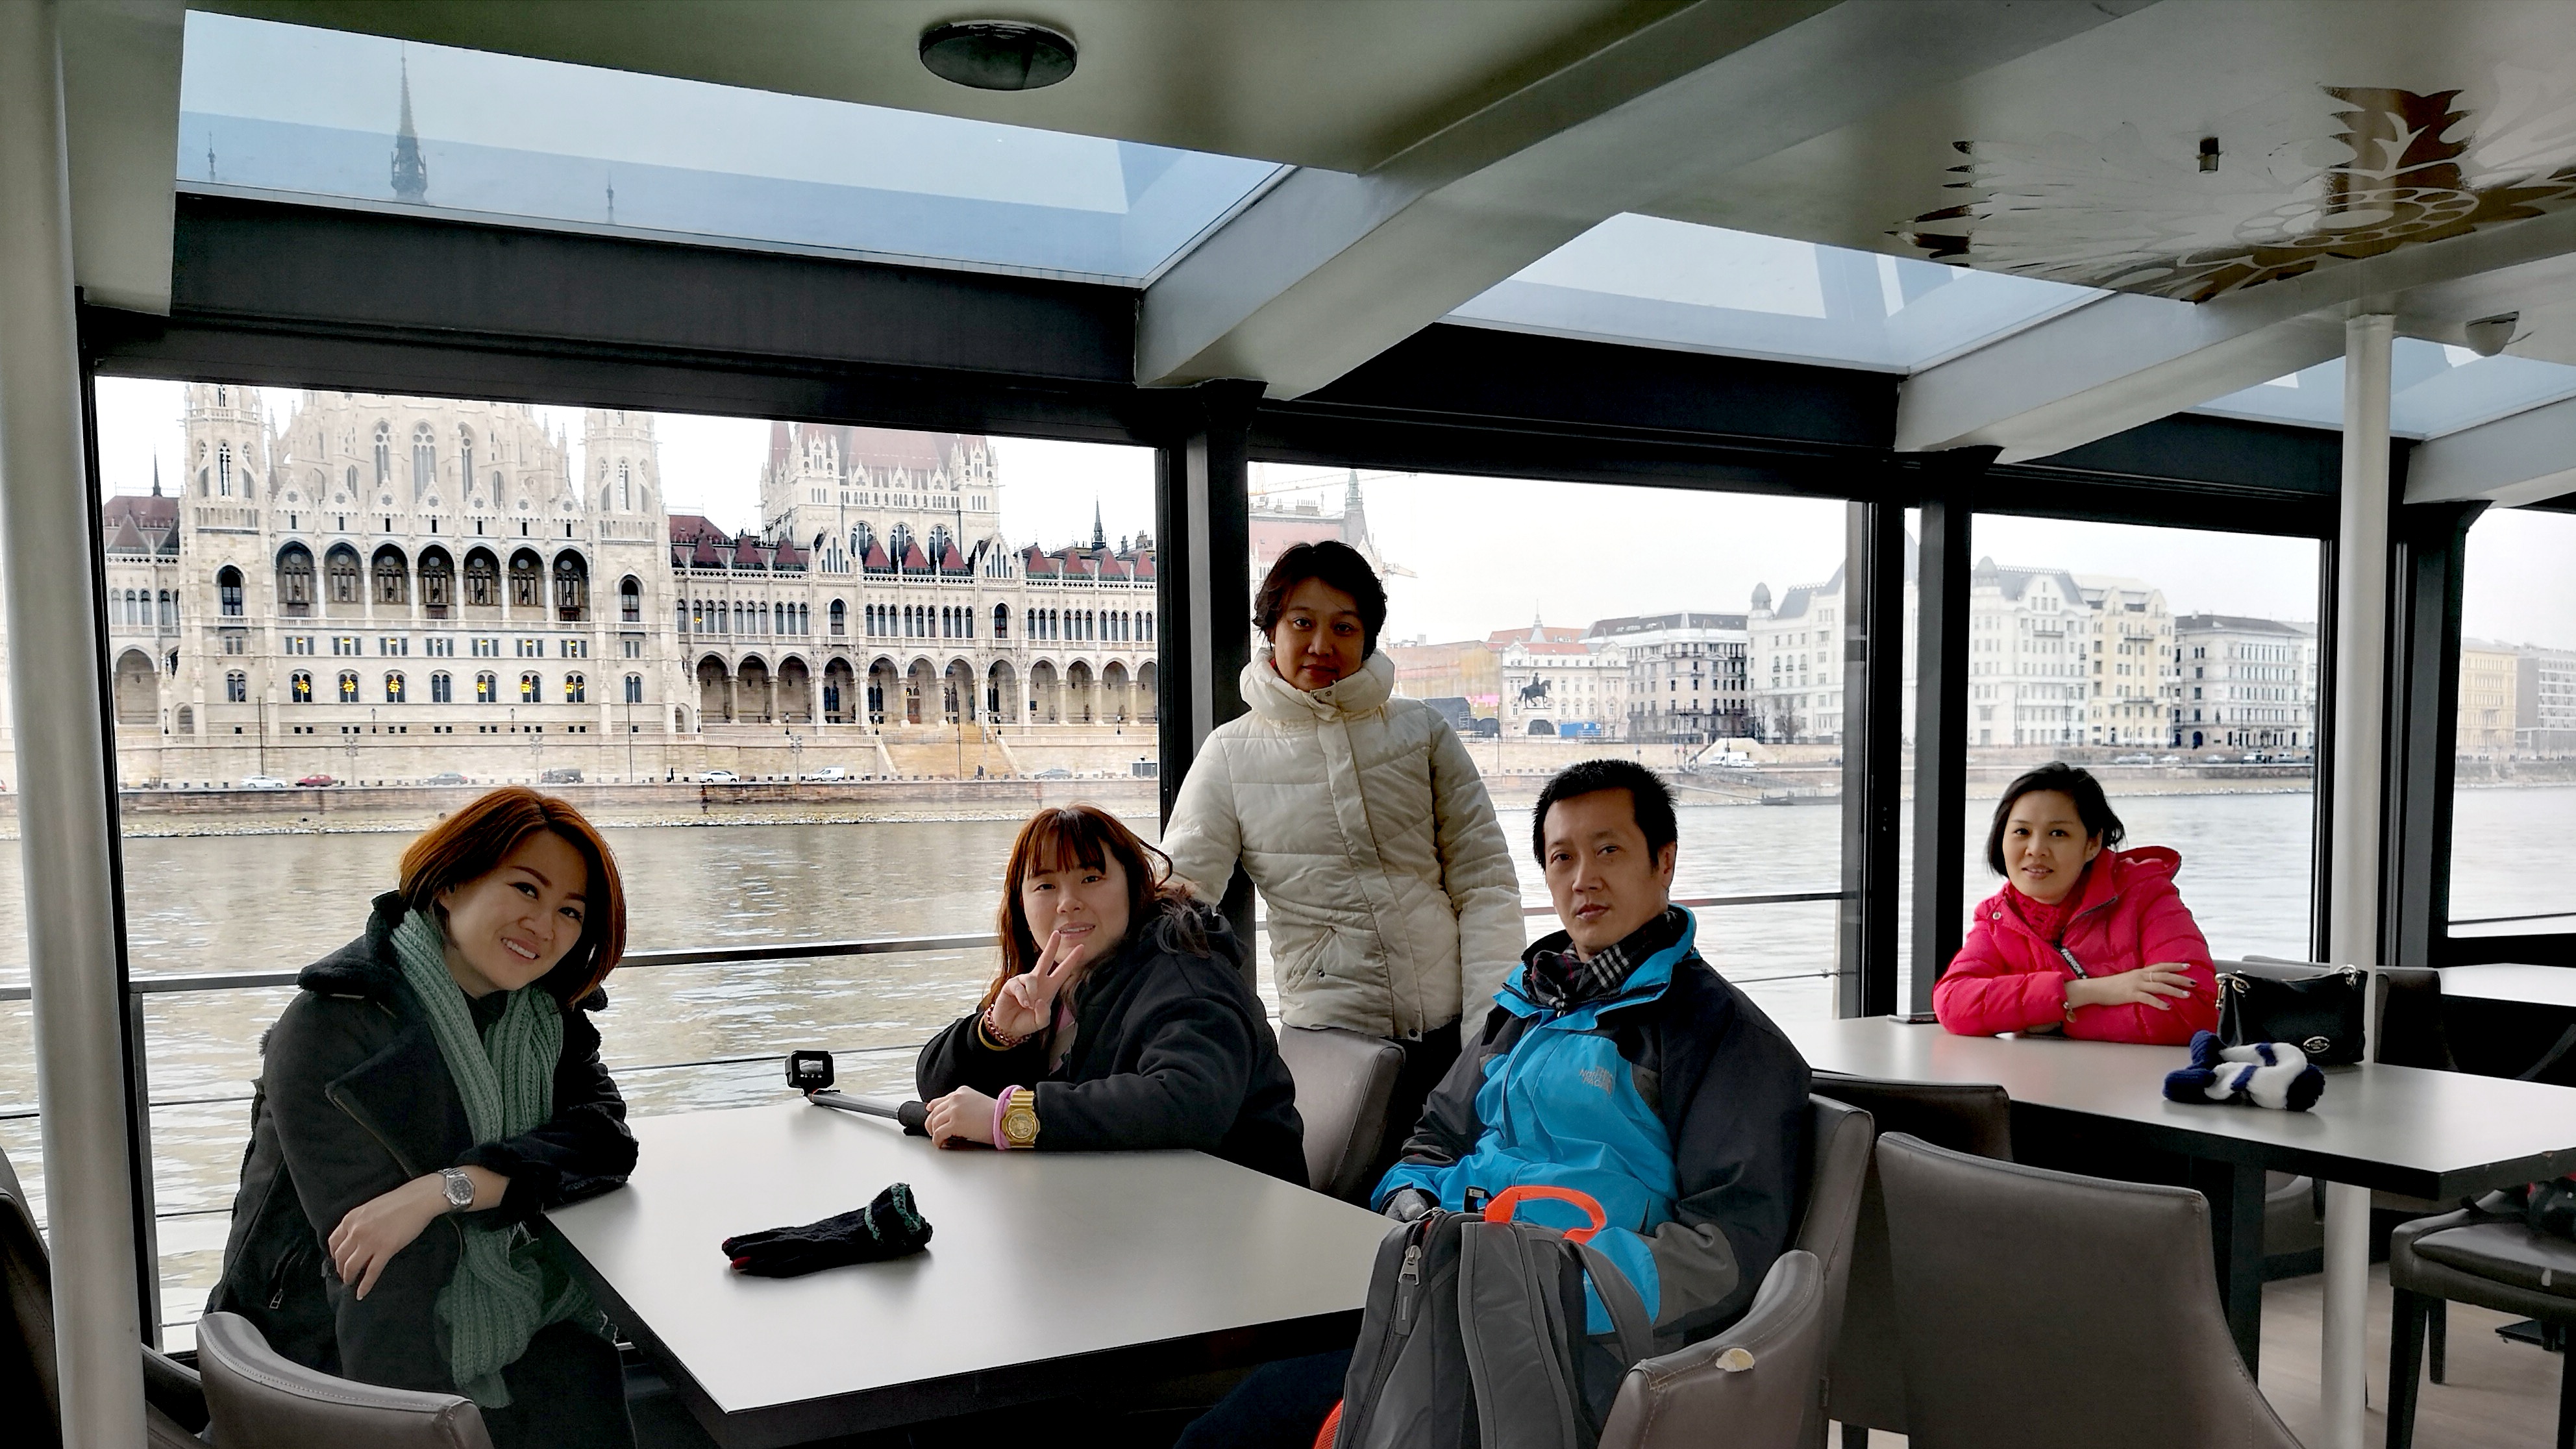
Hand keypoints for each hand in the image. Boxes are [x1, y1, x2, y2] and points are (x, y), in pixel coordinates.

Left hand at [327, 1166, 503, 1299]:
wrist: (419, 1199)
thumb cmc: (398, 1201)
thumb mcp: (369, 1208)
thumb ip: (359, 1222)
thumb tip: (355, 1238)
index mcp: (350, 1218)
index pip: (333, 1242)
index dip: (334, 1255)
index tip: (339, 1261)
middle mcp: (356, 1230)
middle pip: (340, 1257)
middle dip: (341, 1269)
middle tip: (346, 1275)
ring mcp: (370, 1241)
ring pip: (351, 1266)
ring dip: (349, 1277)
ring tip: (351, 1283)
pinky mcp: (386, 1249)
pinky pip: (371, 1272)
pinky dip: (365, 1285)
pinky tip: (361, 1294)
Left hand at [923, 1087, 996, 1147]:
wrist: (1005, 1118)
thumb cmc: (997, 1114)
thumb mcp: (977, 1101)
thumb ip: (963, 1104)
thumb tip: (953, 1116)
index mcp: (961, 1092)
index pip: (940, 1100)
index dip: (933, 1109)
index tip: (930, 1113)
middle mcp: (956, 1099)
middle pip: (934, 1112)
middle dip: (931, 1123)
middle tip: (933, 1131)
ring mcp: (954, 1110)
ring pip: (934, 1122)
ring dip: (934, 1132)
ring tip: (938, 1139)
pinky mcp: (955, 1123)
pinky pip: (939, 1133)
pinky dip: (937, 1140)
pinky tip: (940, 1143)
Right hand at [987, 929, 1085, 1038]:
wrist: (1009, 1027)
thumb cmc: (1026, 1022)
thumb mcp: (1041, 1022)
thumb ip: (1044, 1013)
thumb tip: (1040, 1000)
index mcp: (1049, 988)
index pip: (1062, 971)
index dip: (1071, 960)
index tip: (1081, 948)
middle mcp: (1038, 981)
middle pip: (1045, 959)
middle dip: (1051, 946)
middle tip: (1057, 933)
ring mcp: (1024, 981)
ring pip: (1032, 978)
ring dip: (1032, 993)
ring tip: (1029, 1005)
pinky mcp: (1011, 985)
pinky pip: (1019, 986)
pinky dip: (1023, 997)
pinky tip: (1023, 1004)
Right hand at [2067, 962, 2198, 1012]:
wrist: (2096, 989)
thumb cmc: (2111, 986)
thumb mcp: (2128, 979)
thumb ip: (2141, 980)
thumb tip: (2152, 984)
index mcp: (2140, 972)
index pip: (2161, 966)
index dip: (2175, 965)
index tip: (2188, 966)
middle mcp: (2140, 976)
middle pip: (2164, 975)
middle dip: (2181, 979)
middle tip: (2194, 982)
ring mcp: (2136, 985)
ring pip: (2160, 986)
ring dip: (2175, 991)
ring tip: (2187, 995)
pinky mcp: (2131, 995)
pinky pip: (2148, 999)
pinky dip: (2159, 1003)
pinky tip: (2168, 1007)